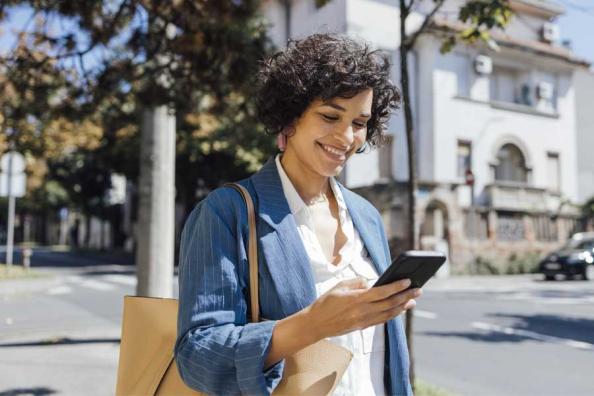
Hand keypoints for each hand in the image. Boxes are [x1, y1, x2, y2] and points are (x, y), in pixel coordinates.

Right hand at [304, 277, 421, 339]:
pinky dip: (392, 315)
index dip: (397, 286)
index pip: (382, 292)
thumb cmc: (325, 303)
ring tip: (413, 300)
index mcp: (356, 299)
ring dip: (403, 307)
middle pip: (390, 303)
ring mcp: (363, 321)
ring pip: (389, 314)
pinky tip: (399, 310)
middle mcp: (362, 311)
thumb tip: (370, 283)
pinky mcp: (362, 327)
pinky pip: (382, 320)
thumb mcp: (339, 286)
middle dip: (406, 296)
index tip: (408, 280)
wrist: (315, 324)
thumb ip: (357, 282)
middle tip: (418, 290)